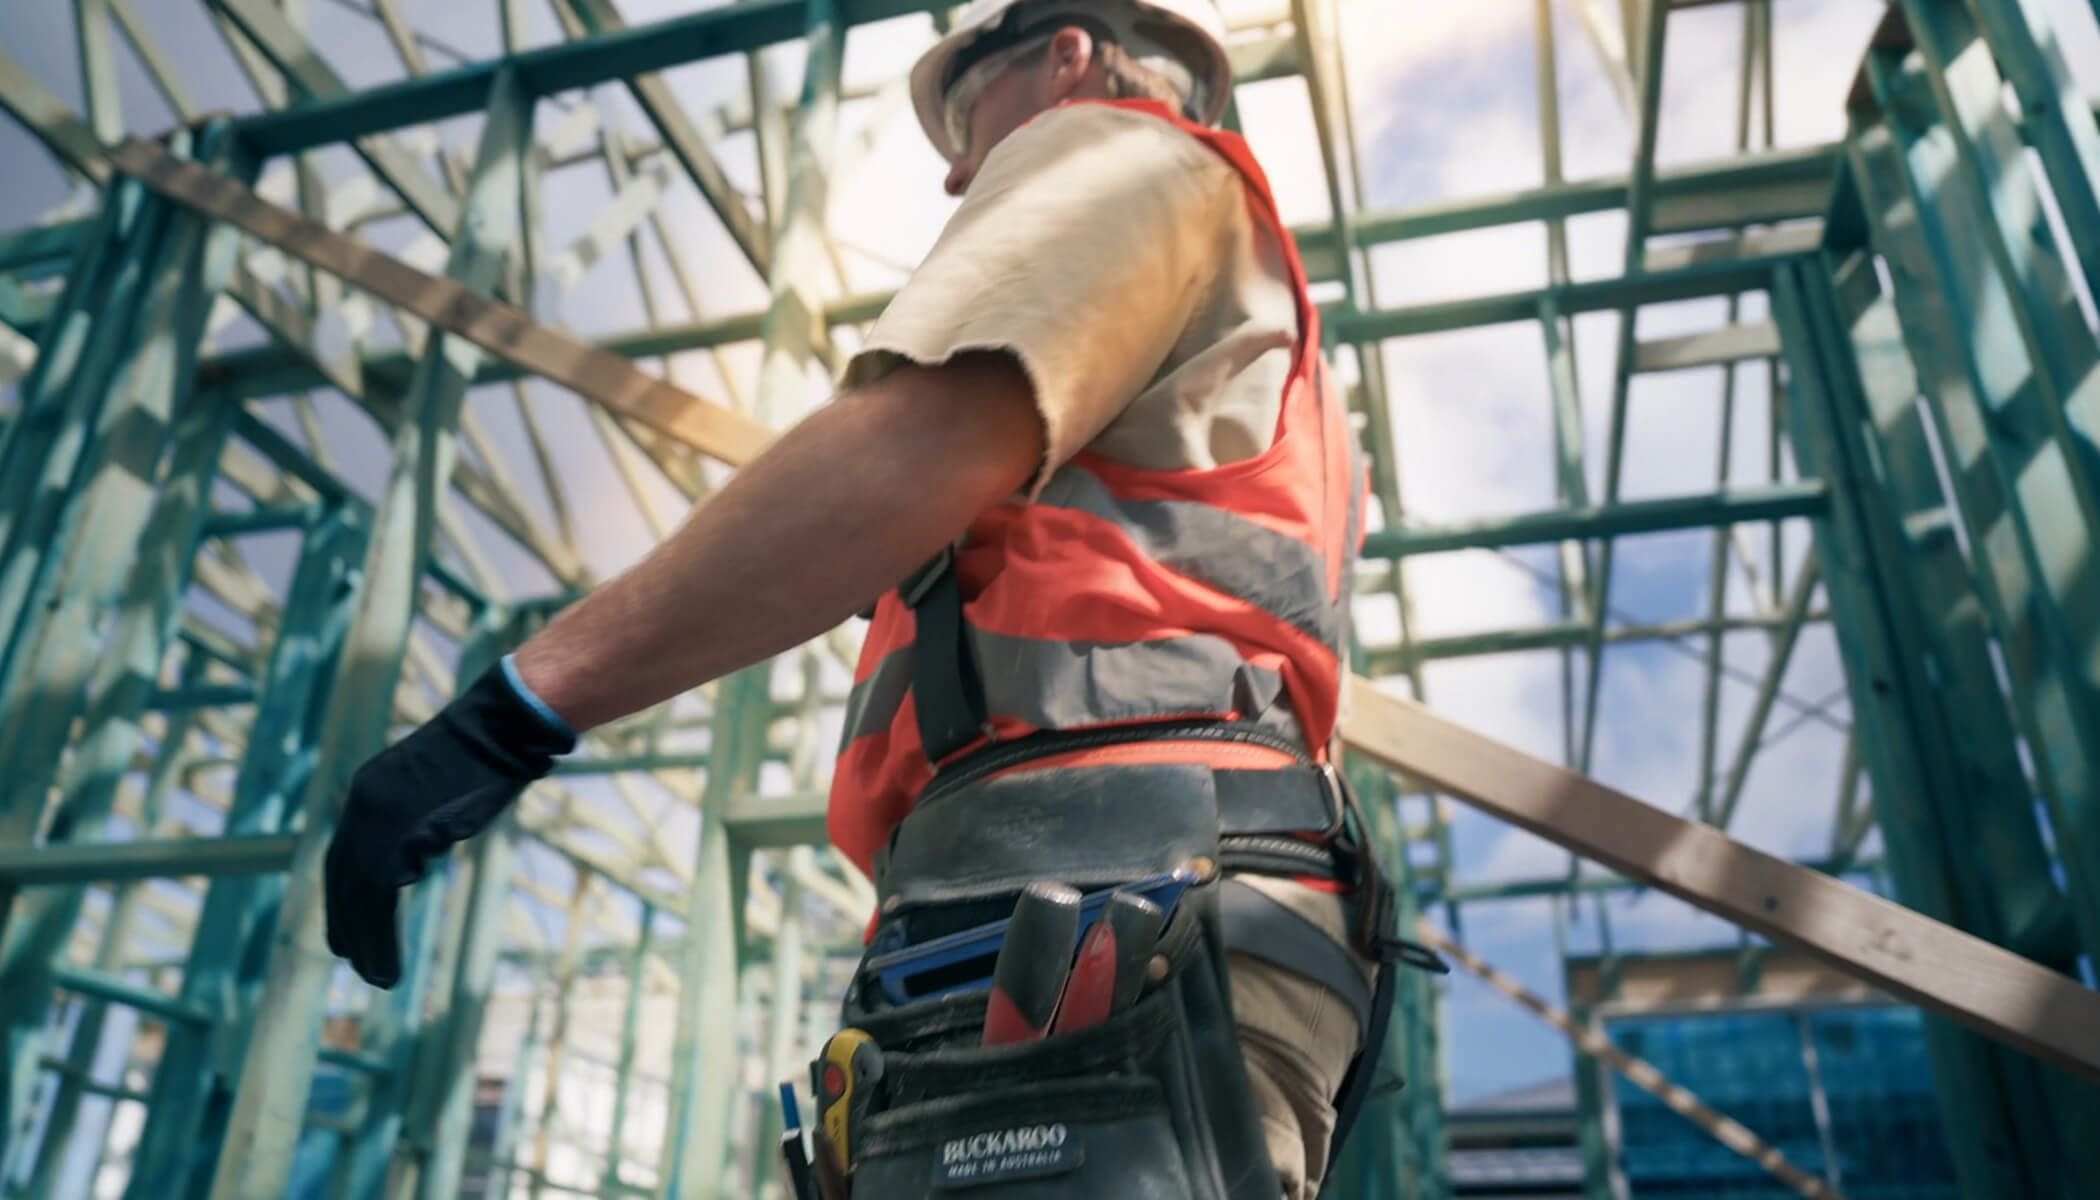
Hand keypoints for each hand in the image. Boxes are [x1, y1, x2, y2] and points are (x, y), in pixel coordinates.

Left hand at [324, 662, 574, 986]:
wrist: (501, 728)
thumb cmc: (487, 751)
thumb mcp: (438, 781)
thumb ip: (418, 814)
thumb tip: (419, 845)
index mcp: (368, 791)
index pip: (341, 856)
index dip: (341, 898)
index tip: (345, 930)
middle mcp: (363, 805)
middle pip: (342, 880)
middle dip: (346, 925)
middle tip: (352, 961)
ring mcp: (382, 820)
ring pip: (359, 896)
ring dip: (366, 942)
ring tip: (377, 977)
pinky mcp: (406, 835)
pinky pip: (382, 898)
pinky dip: (381, 934)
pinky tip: (389, 959)